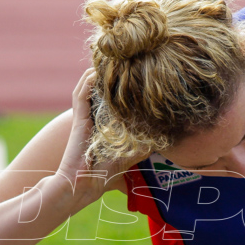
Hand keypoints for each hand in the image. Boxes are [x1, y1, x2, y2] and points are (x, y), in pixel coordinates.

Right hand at [54, 68, 146, 202]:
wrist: (83, 184)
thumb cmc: (105, 173)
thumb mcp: (132, 157)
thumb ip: (145, 146)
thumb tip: (165, 136)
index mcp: (107, 124)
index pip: (115, 100)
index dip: (123, 87)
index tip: (137, 75)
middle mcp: (96, 117)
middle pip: (102, 89)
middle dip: (112, 75)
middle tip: (126, 62)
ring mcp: (86, 116)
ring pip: (89, 87)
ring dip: (98, 73)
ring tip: (111, 60)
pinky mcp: (78, 119)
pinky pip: (80, 95)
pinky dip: (86, 82)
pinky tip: (94, 72)